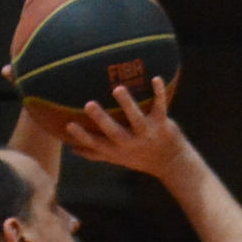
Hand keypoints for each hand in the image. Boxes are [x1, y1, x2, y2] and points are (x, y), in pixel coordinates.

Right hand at [60, 81, 189, 178]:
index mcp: (118, 151)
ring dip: (128, 104)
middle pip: (115, 132)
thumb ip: (96, 152)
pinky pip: (161, 108)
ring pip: (137, 119)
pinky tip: (155, 78)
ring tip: (118, 89)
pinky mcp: (163, 125)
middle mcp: (132, 144)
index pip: (97, 144)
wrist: (172, 163)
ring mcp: (148, 134)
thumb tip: (71, 148)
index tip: (68, 124)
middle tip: (88, 104)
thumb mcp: (117, 158)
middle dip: (102, 119)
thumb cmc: (140, 157)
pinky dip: (159, 93)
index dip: (83, 136)